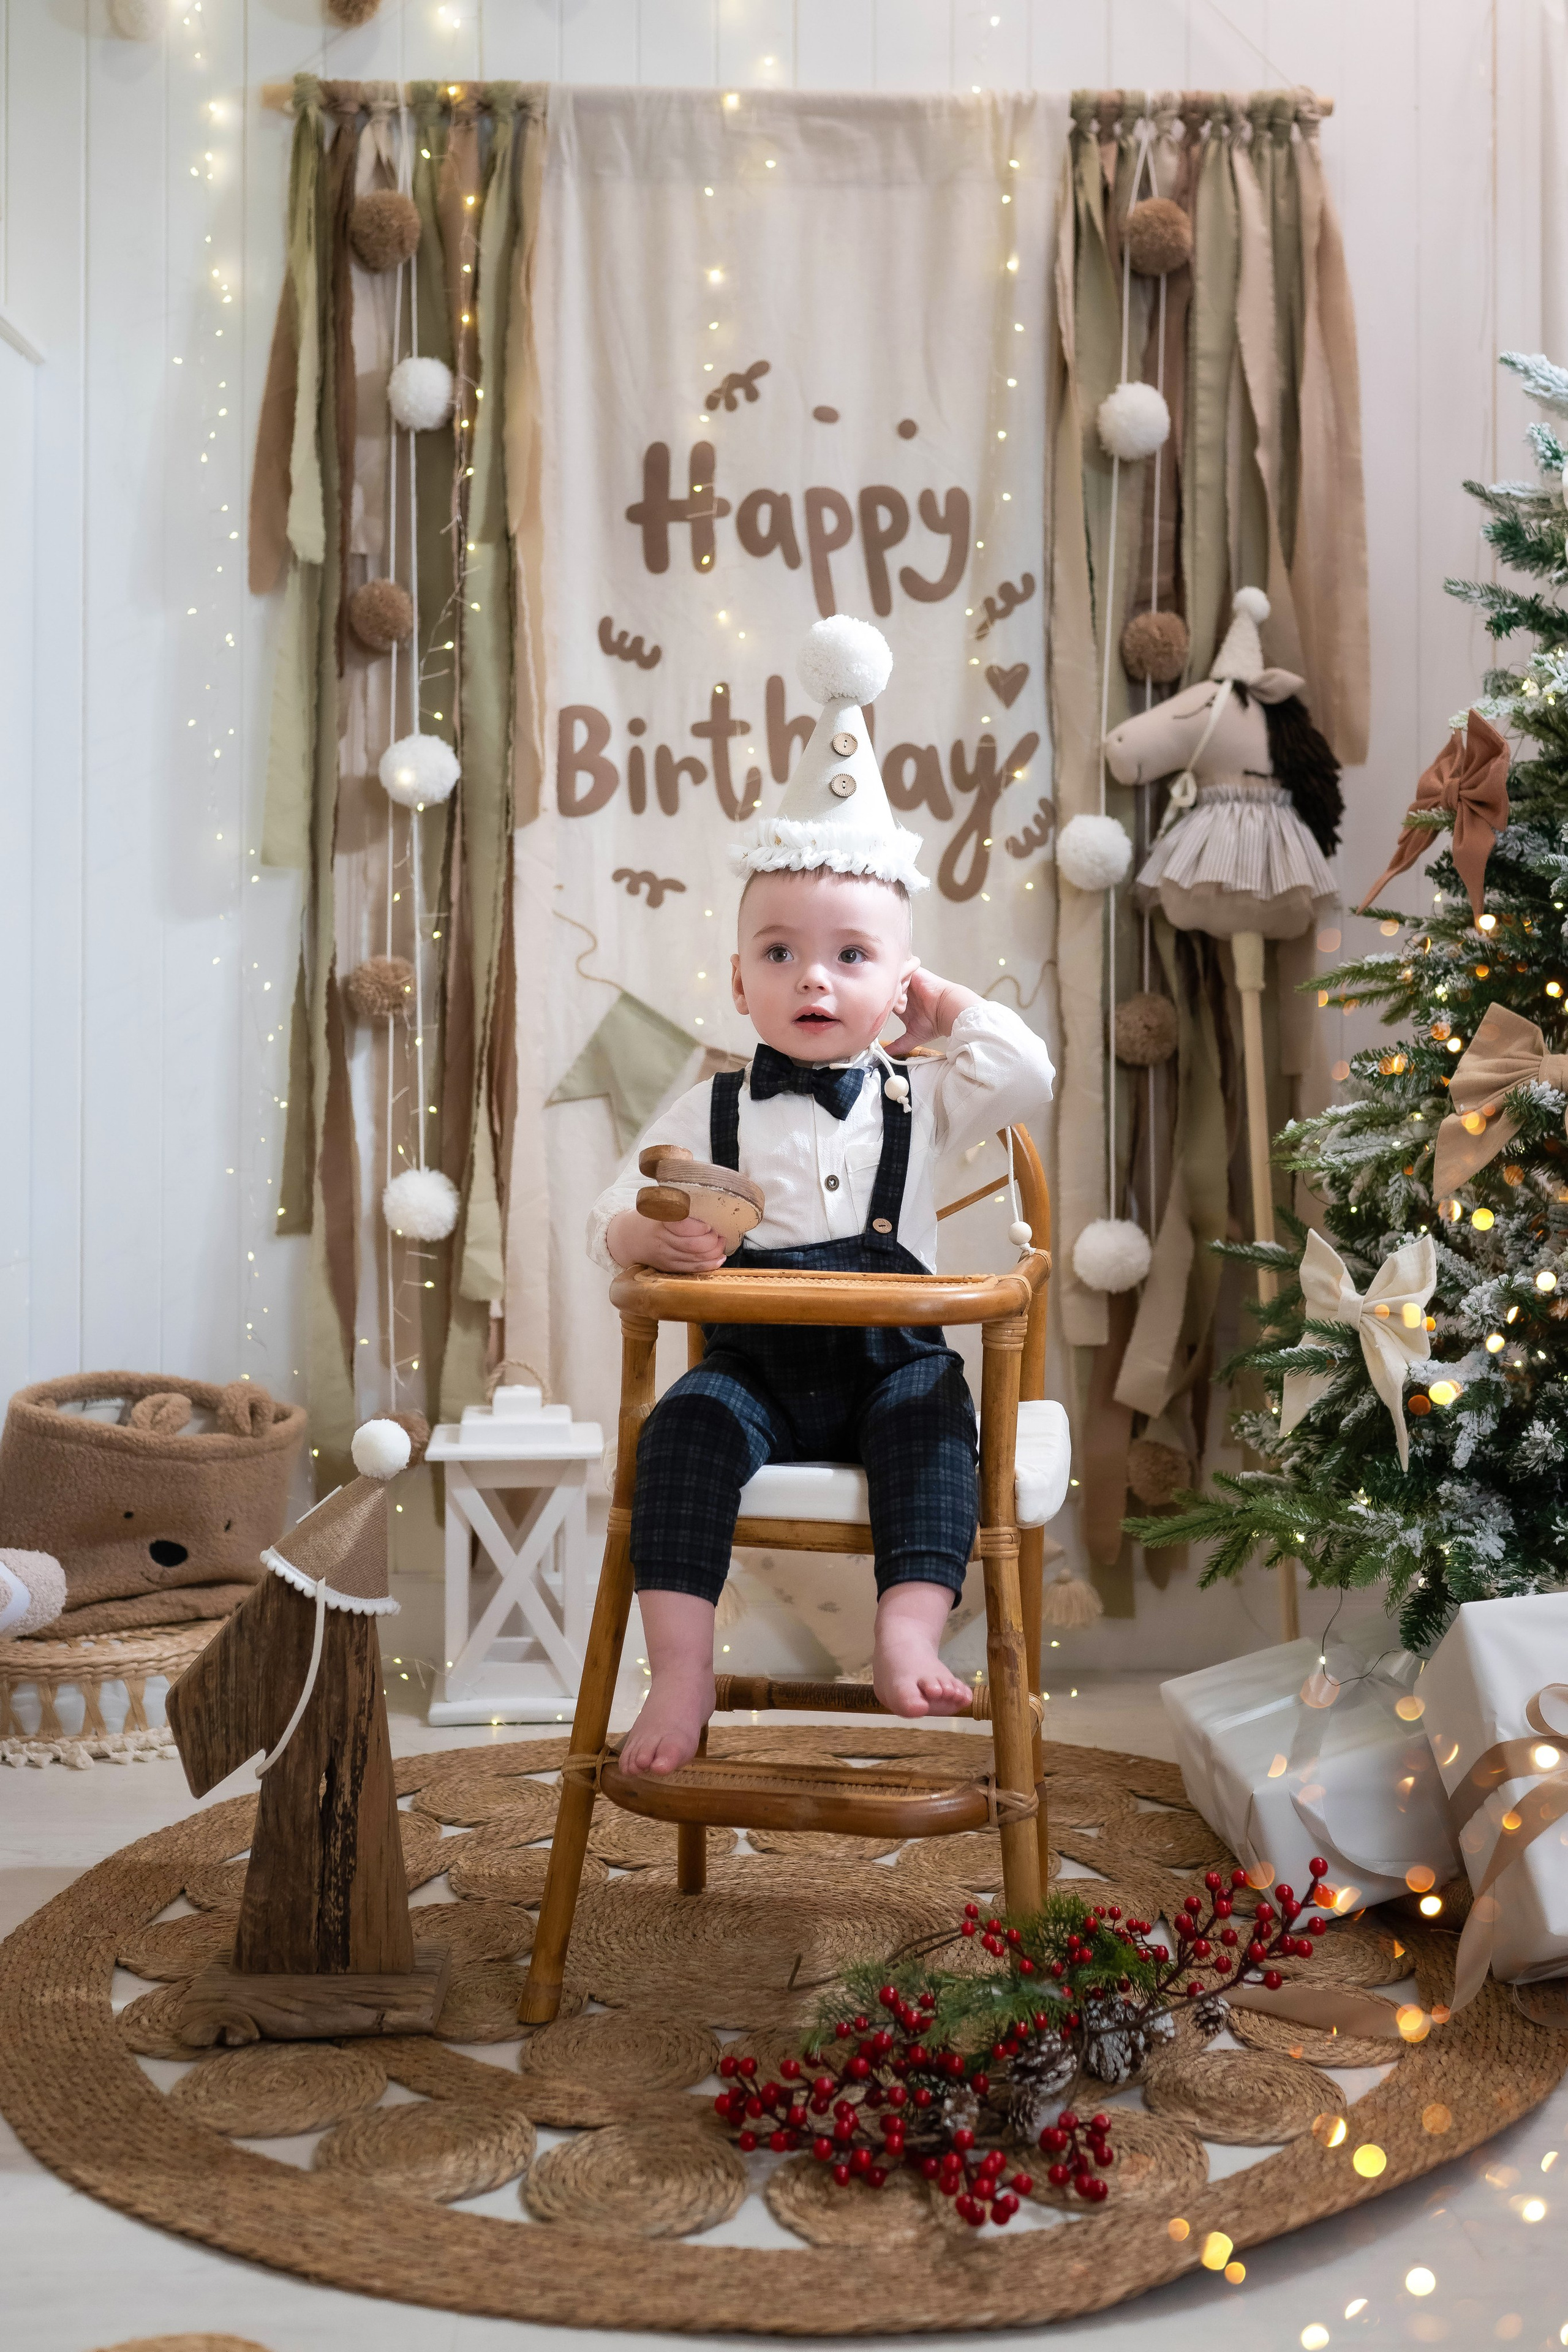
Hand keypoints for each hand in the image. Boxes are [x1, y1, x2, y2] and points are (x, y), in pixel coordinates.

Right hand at [606, 1209, 726, 1272]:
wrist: (628, 1239)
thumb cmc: (648, 1219)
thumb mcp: (657, 1205)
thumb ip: (677, 1205)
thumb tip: (707, 1206)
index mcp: (659, 1221)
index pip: (683, 1226)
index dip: (700, 1228)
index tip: (708, 1224)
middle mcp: (662, 1240)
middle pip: (693, 1245)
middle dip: (712, 1241)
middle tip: (718, 1233)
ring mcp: (665, 1256)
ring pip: (695, 1258)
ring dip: (714, 1252)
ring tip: (721, 1243)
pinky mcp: (669, 1267)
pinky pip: (692, 1269)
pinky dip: (709, 1265)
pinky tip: (719, 1258)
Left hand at [884, 967, 980, 1054]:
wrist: (948, 1010)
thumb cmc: (935, 1022)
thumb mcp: (913, 1036)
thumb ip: (899, 1045)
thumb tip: (887, 1054)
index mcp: (901, 1003)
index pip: (883, 1001)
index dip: (880, 1007)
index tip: (885, 1017)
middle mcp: (903, 991)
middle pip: (884, 989)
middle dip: (885, 998)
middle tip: (895, 1010)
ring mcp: (907, 981)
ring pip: (890, 980)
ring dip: (893, 991)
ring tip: (903, 1003)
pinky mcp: (913, 972)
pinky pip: (899, 970)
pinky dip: (899, 981)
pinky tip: (906, 994)